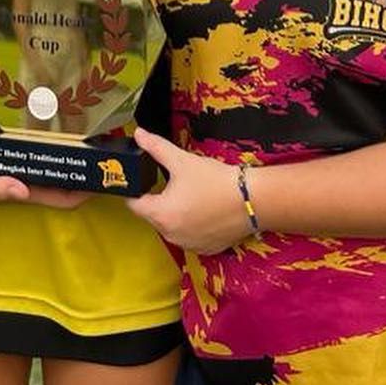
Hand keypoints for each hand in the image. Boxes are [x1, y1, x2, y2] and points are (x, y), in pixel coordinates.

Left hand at [126, 129, 250, 253]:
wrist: (251, 200)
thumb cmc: (215, 181)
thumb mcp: (182, 160)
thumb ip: (156, 147)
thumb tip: (139, 134)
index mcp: (161, 214)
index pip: (134, 204)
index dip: (136, 191)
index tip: (142, 181)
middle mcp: (170, 235)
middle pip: (153, 216)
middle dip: (158, 201)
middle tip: (173, 185)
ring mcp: (188, 245)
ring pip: (170, 227)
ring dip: (174, 214)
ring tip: (190, 197)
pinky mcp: (204, 250)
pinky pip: (188, 237)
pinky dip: (191, 226)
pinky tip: (202, 211)